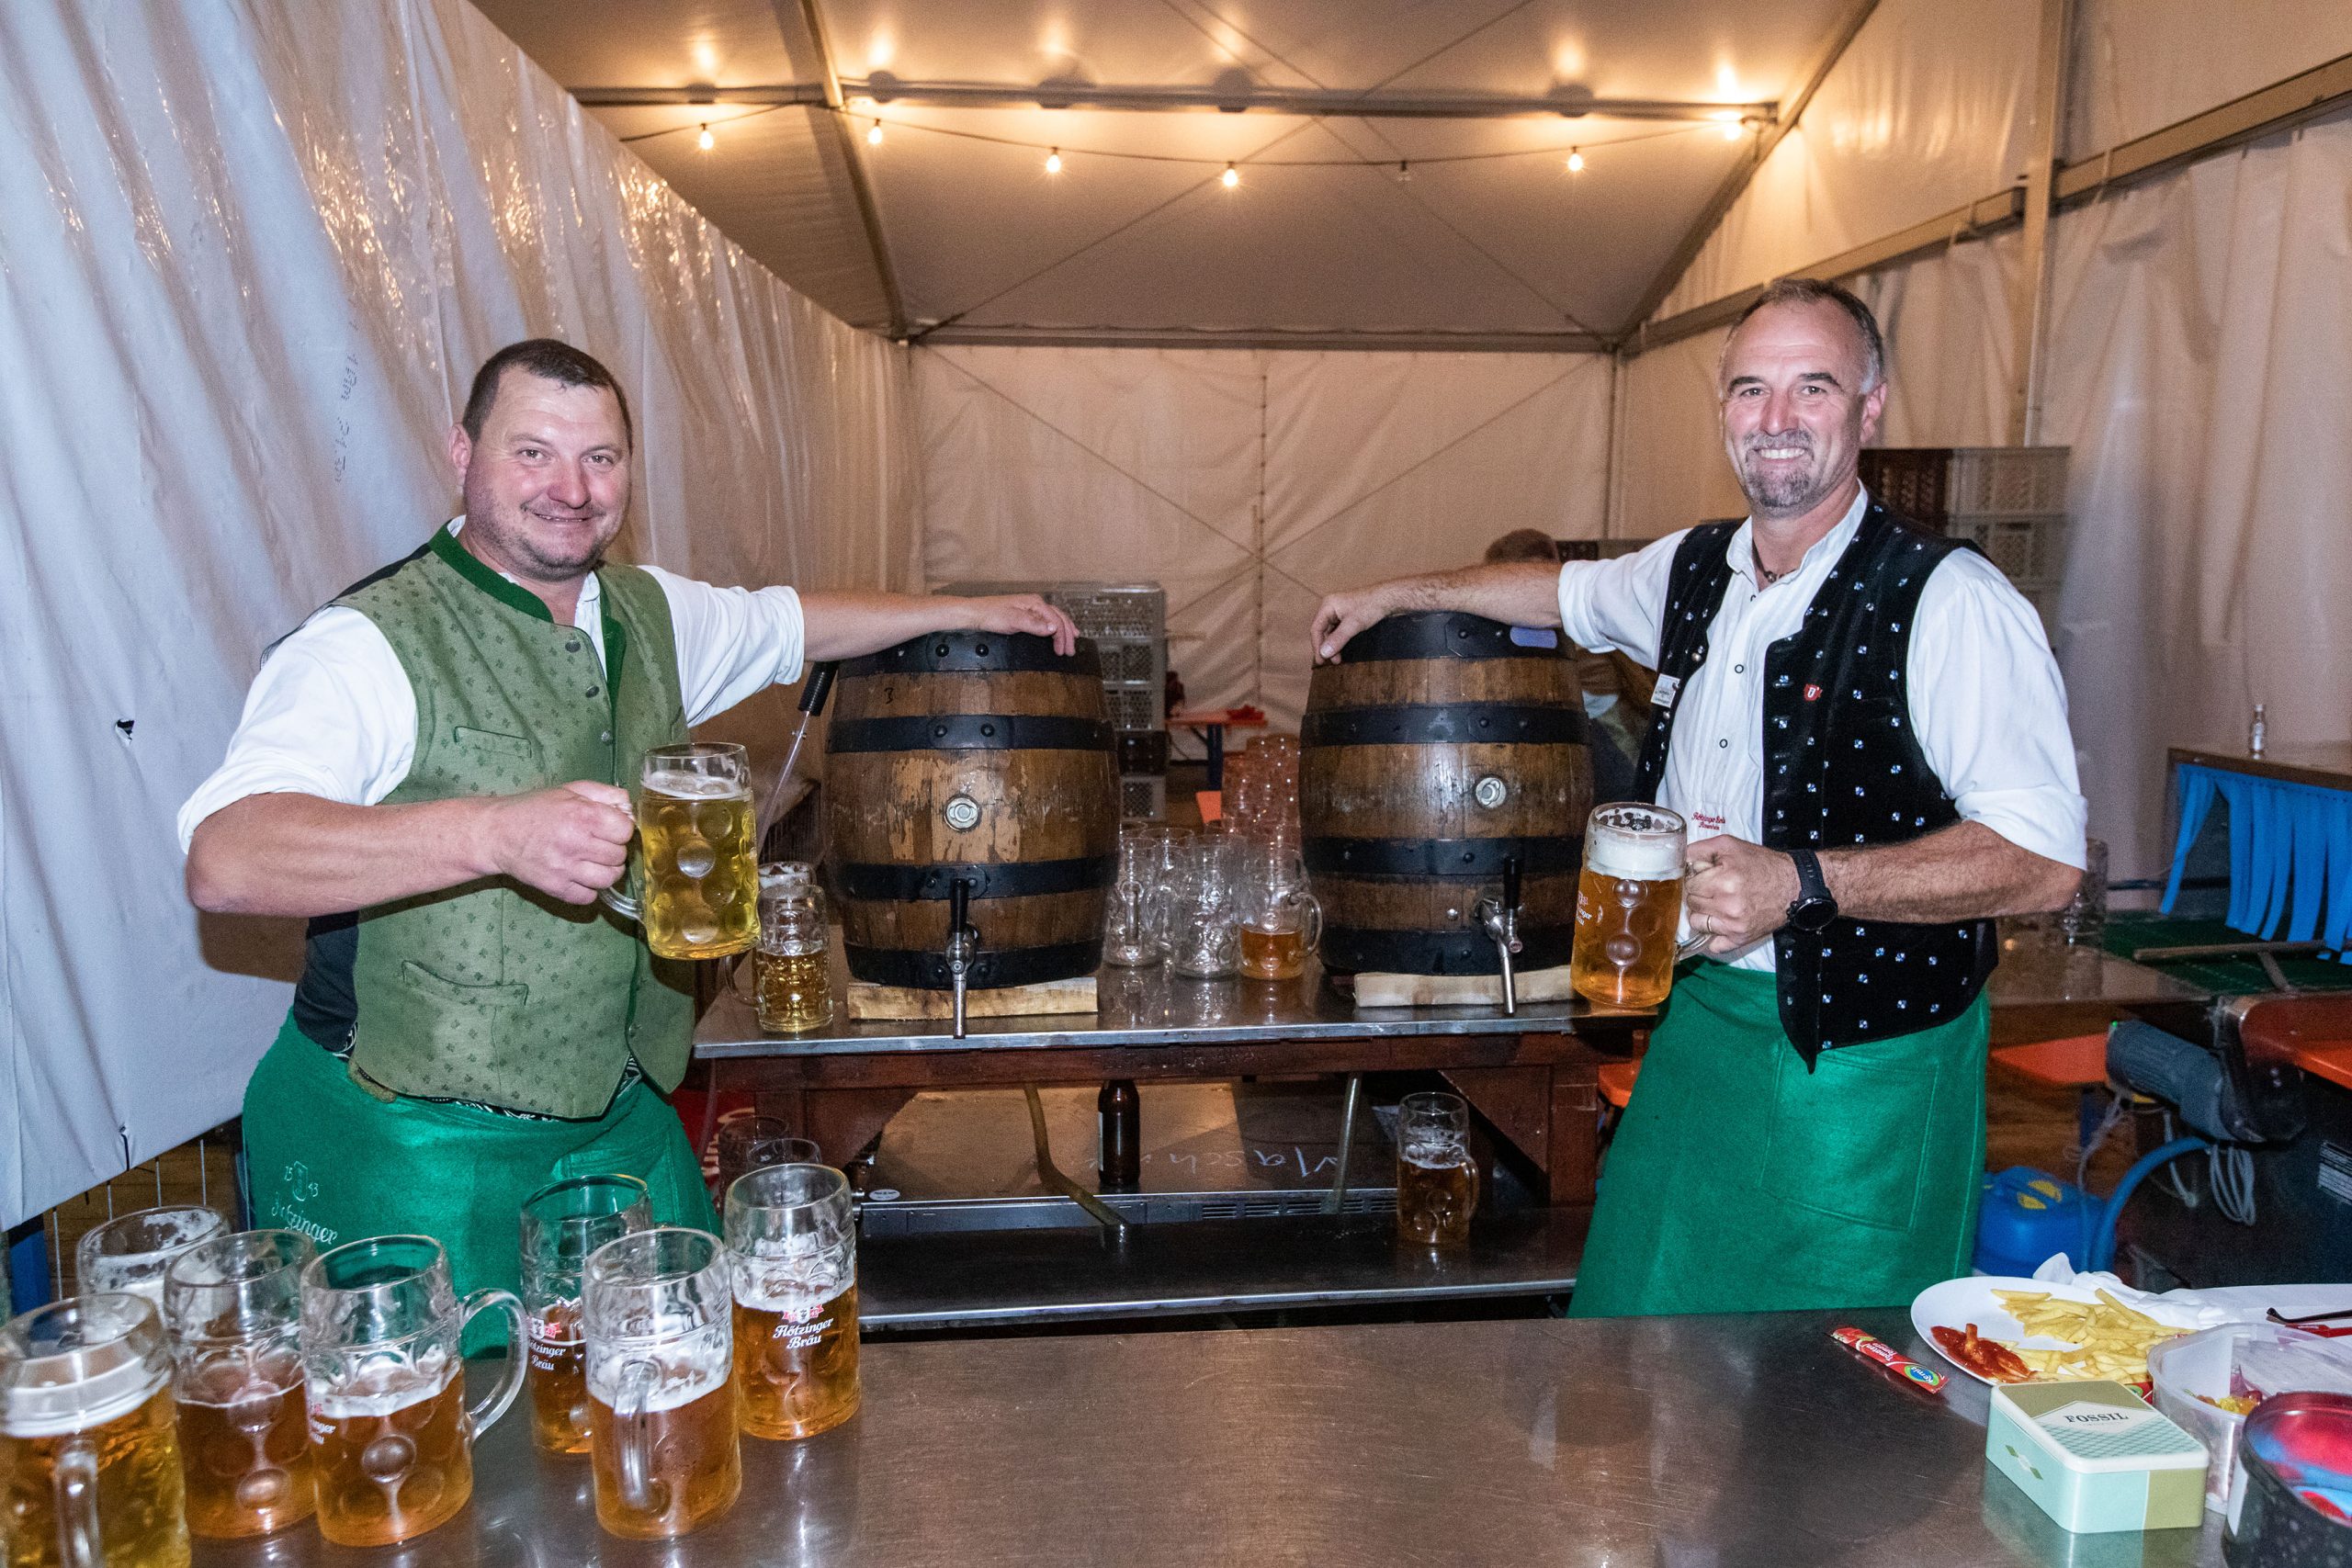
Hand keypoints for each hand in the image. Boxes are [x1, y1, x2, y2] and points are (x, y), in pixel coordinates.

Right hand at [476, 781, 635, 904]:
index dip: (620, 829)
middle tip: (598, 844)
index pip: (625, 831)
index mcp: (583, 815)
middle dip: (613, 849)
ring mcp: (566, 869)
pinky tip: (580, 876)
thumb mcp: (571, 790)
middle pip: (619, 855)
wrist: (497, 833)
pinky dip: (589, 889)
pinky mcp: (556, 888)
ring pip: (609, 879)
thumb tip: (630, 808)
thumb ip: (606, 794)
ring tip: (593, 861)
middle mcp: (576, 843)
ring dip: (606, 871)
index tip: (609, 828)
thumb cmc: (535, 809)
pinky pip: (589, 897)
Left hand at [967, 594, 1077, 655]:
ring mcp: (1031, 609)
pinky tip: (1056, 633)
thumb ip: (1034, 624)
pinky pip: (1046, 621)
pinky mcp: (1026, 615)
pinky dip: (1054, 628)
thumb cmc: (991, 614)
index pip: (1056, 620)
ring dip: (1064, 630)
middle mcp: (1035, 604)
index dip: (1062, 636)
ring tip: (1071, 641)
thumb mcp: (1013, 620)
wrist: (976, 614)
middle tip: (1070, 650)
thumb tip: (1052, 628)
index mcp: (1035, 603)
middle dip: (1067, 635)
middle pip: (1058, 618)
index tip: (1063, 650)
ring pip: (1054, 618)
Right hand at [1309, 585, 1395, 663]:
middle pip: (1321, 631)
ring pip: (1330, 632)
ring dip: (1333, 646)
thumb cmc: (1371, 605)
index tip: (1321, 660)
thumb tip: (1324, 653)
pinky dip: (1339, 641)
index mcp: (1328, 605)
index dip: (1317, 646)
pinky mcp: (1347, 616)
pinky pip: (1338, 631)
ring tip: (1337, 659)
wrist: (1388, 599)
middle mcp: (1331, 608)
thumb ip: (1337, 639)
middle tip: (1328, 661)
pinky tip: (1342, 650)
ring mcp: (1339, 612)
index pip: (1316, 628)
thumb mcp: (1353, 625)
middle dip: (1325, 647)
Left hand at [1683, 835, 1801, 954]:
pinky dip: (1713, 936)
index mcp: (1724, 881)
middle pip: (1691, 903)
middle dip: (1698, 894)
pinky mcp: (1740, 938)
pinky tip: (1720, 922)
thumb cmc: (1762, 864)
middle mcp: (1728, 905)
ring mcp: (1733, 925)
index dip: (1695, 879)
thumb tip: (1678, 859)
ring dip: (1702, 913)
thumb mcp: (1730, 845)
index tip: (1704, 877)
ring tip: (1717, 903)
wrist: (1793, 886)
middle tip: (1713, 888)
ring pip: (1696, 923)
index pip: (1689, 885)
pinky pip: (1713, 945)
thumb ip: (1700, 850)